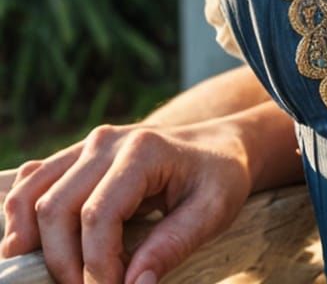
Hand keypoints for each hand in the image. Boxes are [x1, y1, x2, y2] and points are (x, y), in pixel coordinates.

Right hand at [0, 117, 253, 283]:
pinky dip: (21, 215)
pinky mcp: (76, 158)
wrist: (220, 145)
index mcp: (143, 150)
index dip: (97, 265)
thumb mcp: (214, 210)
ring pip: (32, 195)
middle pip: (56, 209)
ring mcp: (87, 147)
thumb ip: (173, 245)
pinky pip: (32, 182)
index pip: (97, 215)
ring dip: (35, 243)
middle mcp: (106, 142)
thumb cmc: (219, 176)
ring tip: (62, 276)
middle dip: (64, 263)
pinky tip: (32, 245)